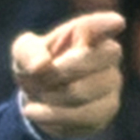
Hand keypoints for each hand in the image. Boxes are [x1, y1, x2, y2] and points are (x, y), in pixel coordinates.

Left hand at [11, 11, 125, 139]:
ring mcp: (112, 81)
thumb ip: (28, 52)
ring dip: (52, 97)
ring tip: (41, 95)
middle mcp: (108, 52)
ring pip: (81, 92)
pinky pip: (82, 116)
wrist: (41, 100)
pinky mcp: (109, 107)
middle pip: (91, 61)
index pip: (100, 26)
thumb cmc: (37, 67)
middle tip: (41, 78)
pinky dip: (54, 116)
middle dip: (58, 72)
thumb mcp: (23, 54)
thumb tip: (42, 65)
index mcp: (87, 31)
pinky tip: (38, 112)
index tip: (116, 23)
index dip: (107, 24)